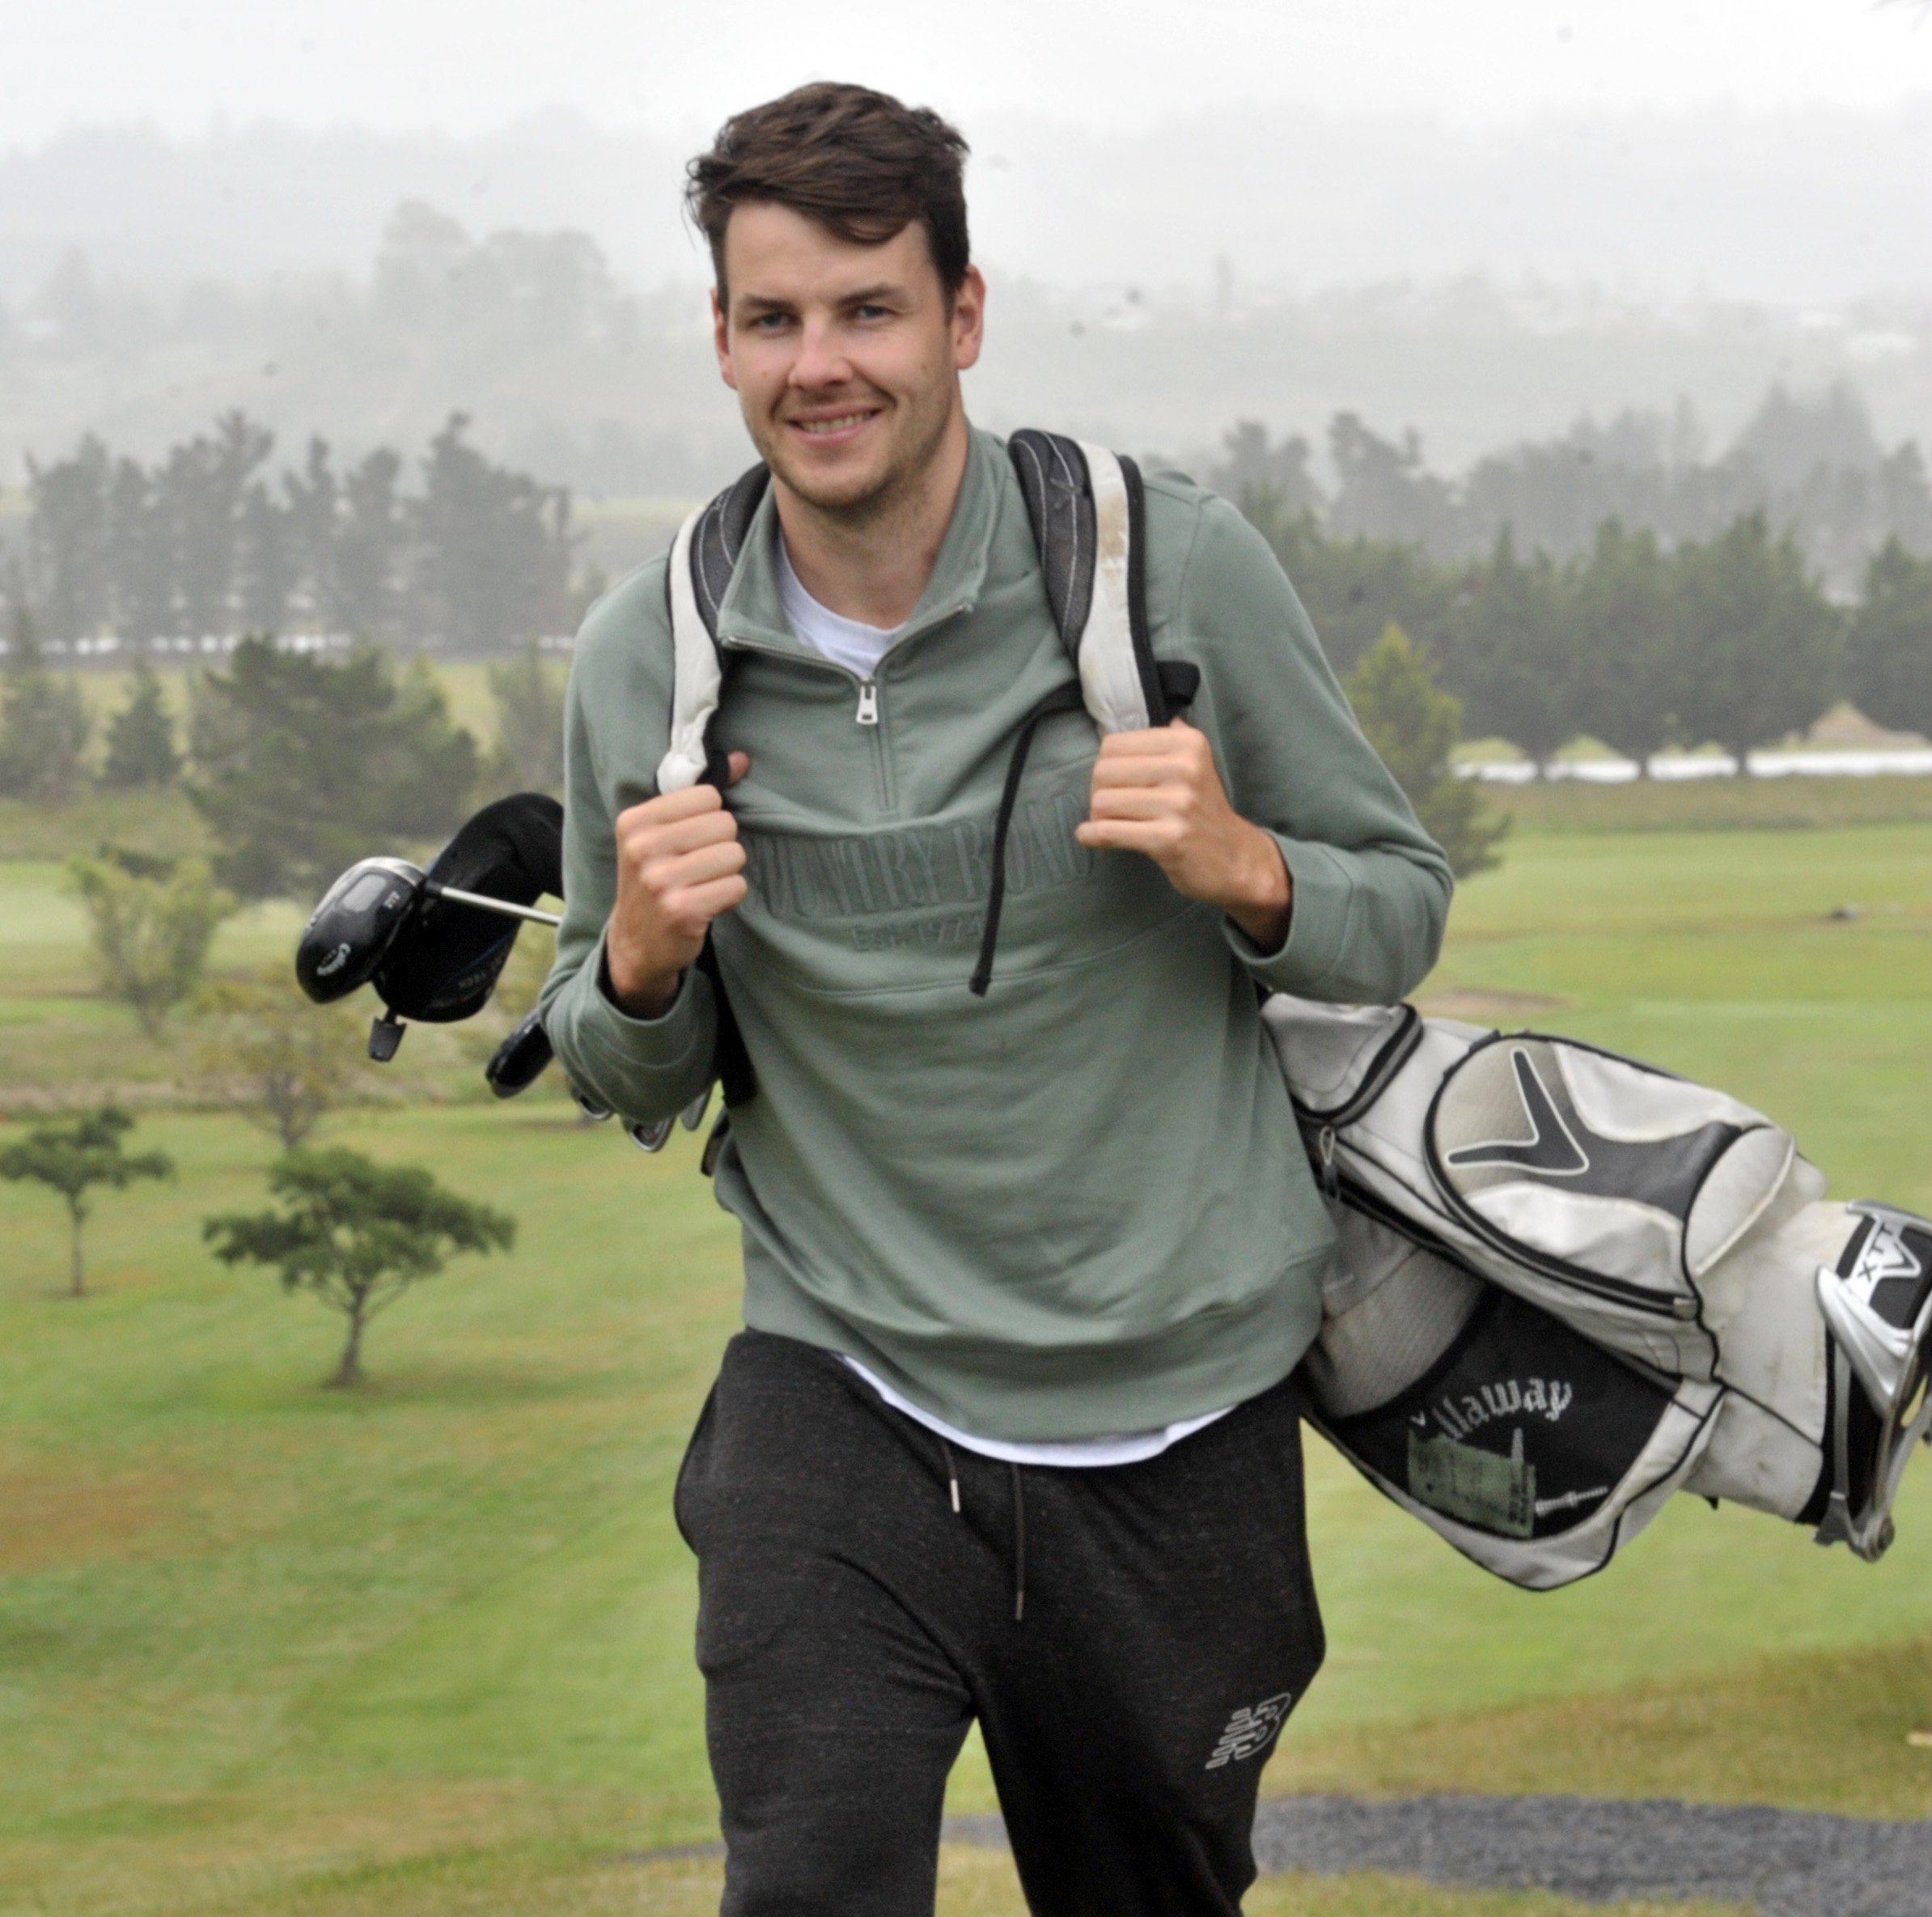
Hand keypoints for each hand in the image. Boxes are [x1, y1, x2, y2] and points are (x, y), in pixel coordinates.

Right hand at [605, 753, 750, 1017]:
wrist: (635, 943)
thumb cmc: (654, 880)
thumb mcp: (661, 834)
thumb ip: (698, 795)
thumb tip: (742, 759)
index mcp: (635, 822)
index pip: (708, 796)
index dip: (709, 819)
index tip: (688, 842)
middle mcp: (643, 848)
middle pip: (726, 824)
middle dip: (721, 846)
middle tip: (697, 868)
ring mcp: (661, 881)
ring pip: (734, 854)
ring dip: (727, 873)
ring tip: (701, 885)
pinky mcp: (683, 911)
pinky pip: (736, 886)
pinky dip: (728, 896)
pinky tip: (705, 904)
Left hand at [1075, 720, 1291, 948]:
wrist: (1235, 858)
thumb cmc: (1203, 811)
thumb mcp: (1195, 764)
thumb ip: (1166, 741)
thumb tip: (1131, 725)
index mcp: (1188, 743)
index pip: (1113, 745)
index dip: (1105, 766)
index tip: (1116, 784)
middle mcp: (1185, 769)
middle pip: (1103, 772)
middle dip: (1097, 792)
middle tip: (1111, 808)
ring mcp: (1178, 805)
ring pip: (1102, 802)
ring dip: (1097, 817)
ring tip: (1112, 823)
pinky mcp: (1168, 839)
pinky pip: (1108, 832)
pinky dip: (1091, 835)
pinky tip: (1090, 836)